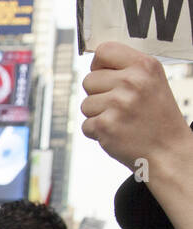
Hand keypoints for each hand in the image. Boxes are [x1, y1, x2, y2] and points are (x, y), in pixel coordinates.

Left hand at [81, 42, 191, 172]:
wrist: (169, 151)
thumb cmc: (157, 117)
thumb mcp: (152, 82)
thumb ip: (127, 69)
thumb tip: (94, 60)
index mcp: (145, 66)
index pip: (104, 50)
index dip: (99, 65)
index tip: (106, 76)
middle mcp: (132, 81)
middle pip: (88, 80)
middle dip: (98, 94)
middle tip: (120, 106)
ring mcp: (118, 103)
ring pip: (85, 104)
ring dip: (98, 114)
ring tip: (121, 120)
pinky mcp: (105, 125)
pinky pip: (86, 125)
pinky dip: (97, 132)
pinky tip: (117, 132)